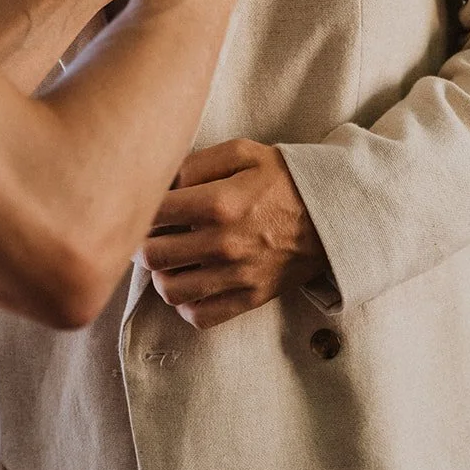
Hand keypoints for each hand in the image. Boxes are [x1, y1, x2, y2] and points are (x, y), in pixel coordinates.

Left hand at [140, 140, 328, 328]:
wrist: (331, 213)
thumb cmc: (282, 178)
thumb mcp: (241, 152)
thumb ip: (195, 163)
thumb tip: (161, 182)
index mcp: (219, 203)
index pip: (153, 212)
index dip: (138, 206)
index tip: (140, 203)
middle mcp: (224, 244)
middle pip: (153, 255)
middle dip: (141, 242)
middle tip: (145, 232)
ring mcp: (237, 276)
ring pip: (170, 290)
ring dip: (159, 274)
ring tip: (166, 258)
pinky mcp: (249, 298)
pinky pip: (200, 317)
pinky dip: (185, 304)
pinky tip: (188, 282)